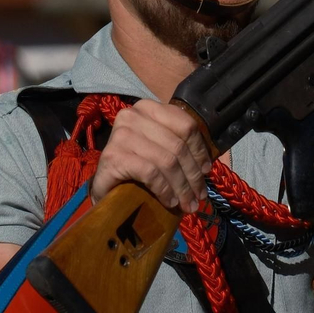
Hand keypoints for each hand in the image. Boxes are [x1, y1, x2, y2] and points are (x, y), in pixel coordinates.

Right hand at [90, 100, 213, 213]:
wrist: (106, 187)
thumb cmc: (137, 168)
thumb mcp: (161, 150)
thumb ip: (180, 148)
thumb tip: (206, 166)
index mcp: (148, 108)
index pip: (186, 125)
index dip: (200, 151)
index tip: (205, 171)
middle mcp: (132, 116)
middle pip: (178, 146)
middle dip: (192, 175)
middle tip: (198, 196)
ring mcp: (120, 135)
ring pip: (167, 161)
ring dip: (181, 187)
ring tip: (187, 204)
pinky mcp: (113, 156)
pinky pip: (150, 173)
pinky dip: (164, 190)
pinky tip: (169, 201)